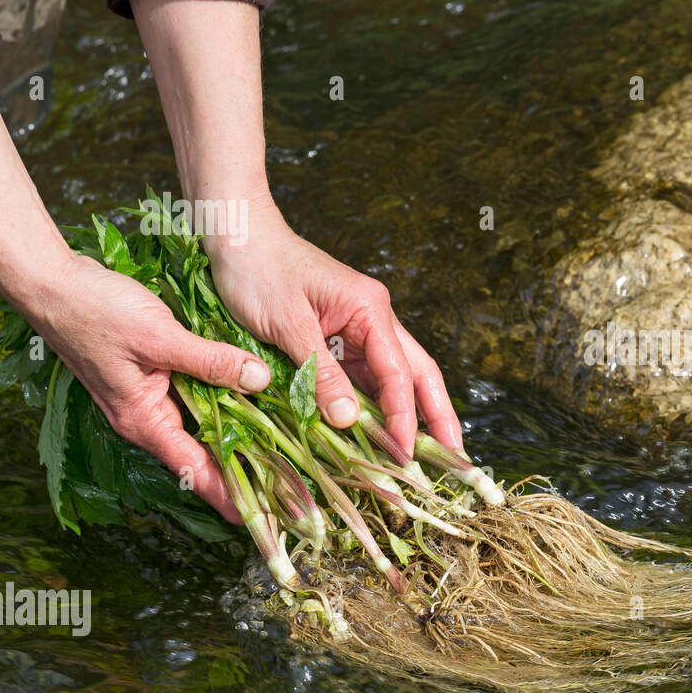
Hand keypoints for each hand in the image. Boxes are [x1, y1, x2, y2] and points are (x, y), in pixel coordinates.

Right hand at [22, 253, 274, 522]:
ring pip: (202, 426)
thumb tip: (259, 381)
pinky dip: (223, 403)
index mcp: (143, 420)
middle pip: (201, 455)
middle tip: (283, 490)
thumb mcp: (160, 335)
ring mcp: (150, 397)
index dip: (227, 495)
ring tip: (279, 456)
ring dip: (237, 438)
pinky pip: (196, 398)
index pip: (192, 470)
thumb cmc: (95, 310)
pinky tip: (253, 402)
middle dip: (242, 472)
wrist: (56, 282)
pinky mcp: (154, 376)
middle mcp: (147, 417)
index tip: (259, 520)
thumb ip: (210, 360)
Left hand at [205, 198, 463, 458]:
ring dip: (409, 417)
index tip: (406, 456)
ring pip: (393, 380)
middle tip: (456, 458)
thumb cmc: (257, 269)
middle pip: (417, 374)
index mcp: (371, 310)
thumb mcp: (287, 325)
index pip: (399, 374)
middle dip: (438, 416)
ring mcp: (357, 330)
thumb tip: (348, 420)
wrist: (235, 234)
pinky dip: (372, 408)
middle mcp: (374, 320)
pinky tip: (379, 435)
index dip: (405, 418)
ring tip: (425, 456)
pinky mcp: (337, 339)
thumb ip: (319, 373)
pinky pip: (362, 379)